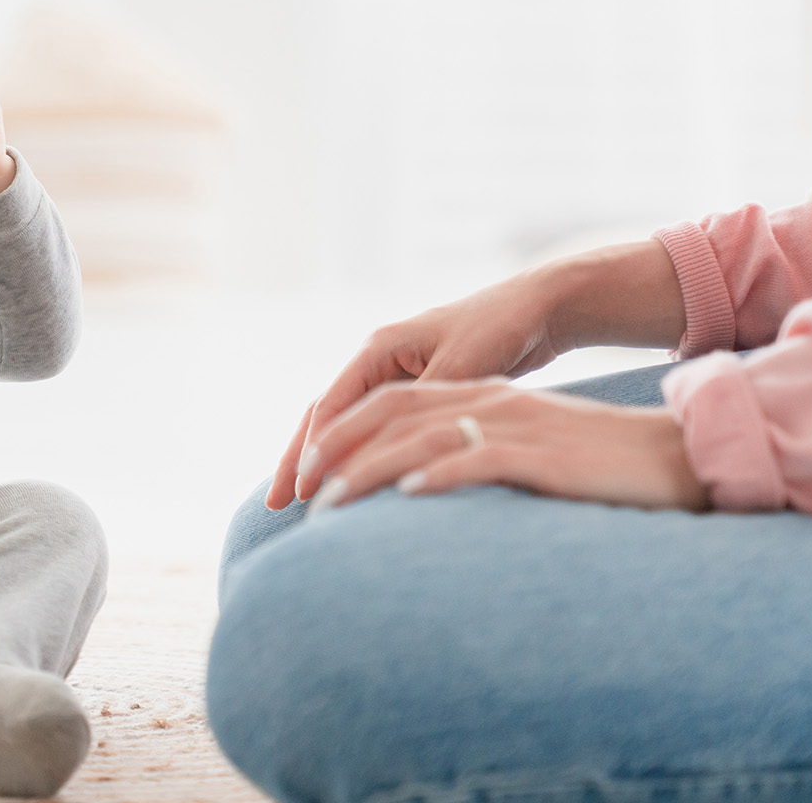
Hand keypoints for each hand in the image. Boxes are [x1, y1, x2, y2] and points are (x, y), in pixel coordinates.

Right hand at [270, 270, 564, 506]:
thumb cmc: (500, 328)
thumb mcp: (461, 366)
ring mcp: (392, 377)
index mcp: (378, 348)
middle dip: (298, 459)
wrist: (538, 308)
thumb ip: (423, 406)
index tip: (301, 490)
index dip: (313, 449)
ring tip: (297, 502)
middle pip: (323, 415)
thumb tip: (392, 447)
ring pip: (345, 425)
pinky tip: (349, 485)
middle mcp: (376, 361)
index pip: (330, 405)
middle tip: (273, 503)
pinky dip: (356, 456)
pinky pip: (372, 429)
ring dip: (322, 461)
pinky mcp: (414, 392)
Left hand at [298, 379, 708, 513]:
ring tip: (331, 504)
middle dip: (334, 449)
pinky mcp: (542, 450)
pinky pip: (480, 456)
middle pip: (388, 411)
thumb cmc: (592, 461)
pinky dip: (441, 472)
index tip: (299, 475)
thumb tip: (414, 490)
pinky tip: (409, 495)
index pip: (387, 402)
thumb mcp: (519, 446)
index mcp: (475, 394)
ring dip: (369, 469)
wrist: (671, 452)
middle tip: (294, 492)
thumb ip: (467, 455)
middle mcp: (485, 399)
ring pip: (421, 436)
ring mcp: (512, 421)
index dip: (337, 433)